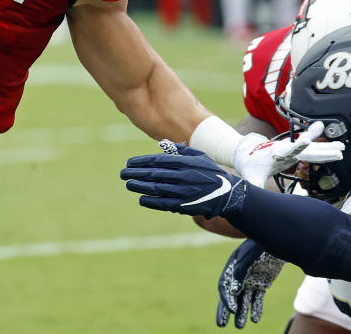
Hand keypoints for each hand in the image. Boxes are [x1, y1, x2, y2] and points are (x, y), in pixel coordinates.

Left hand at [121, 145, 243, 217]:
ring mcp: (184, 192)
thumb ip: (181, 150)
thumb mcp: (200, 156)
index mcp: (185, 163)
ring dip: (140, 186)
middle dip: (136, 173)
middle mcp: (183, 176)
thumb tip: (163, 144)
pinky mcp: (185, 205)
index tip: (129, 162)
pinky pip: (165, 203)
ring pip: (156, 189)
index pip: (158, 161)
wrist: (228, 194)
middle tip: (123, 173)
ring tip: (128, 184)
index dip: (142, 162)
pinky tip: (141, 198)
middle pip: (154, 174)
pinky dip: (152, 201)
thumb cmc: (211, 172)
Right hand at [217, 239, 284, 328]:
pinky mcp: (262, 283)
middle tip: (221, 325)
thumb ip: (240, 271)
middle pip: (230, 296)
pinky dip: (256, 308)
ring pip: (243, 300)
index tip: (232, 310)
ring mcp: (250, 280)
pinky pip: (257, 299)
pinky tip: (255, 319)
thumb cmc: (260, 245)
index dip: (226, 300)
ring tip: (239, 326)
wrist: (277, 240)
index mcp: (232, 268)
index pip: (225, 287)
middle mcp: (240, 276)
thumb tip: (233, 291)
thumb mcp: (248, 256)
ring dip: (241, 313)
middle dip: (225, 311)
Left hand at [233, 121, 343, 187]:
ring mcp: (290, 149)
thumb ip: (254, 186)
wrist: (245, 153)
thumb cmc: (249, 165)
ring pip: (311, 148)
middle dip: (322, 150)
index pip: (288, 150)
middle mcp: (286, 149)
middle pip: (306, 150)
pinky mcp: (293, 150)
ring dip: (326, 148)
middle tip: (338, 151)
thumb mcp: (251, 177)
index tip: (306, 141)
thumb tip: (251, 198)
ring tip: (341, 147)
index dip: (297, 146)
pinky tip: (329, 137)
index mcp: (276, 154)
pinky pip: (309, 147)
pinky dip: (318, 141)